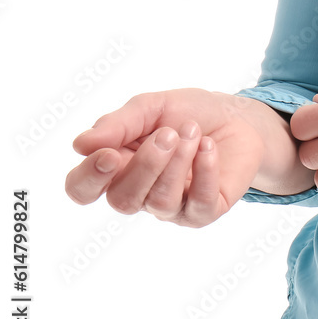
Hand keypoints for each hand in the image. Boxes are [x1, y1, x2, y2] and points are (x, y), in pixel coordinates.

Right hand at [65, 88, 266, 227]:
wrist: (237, 117)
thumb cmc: (187, 113)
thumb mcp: (150, 107)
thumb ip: (117, 124)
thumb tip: (80, 145)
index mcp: (116, 167)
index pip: (82, 189)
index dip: (90, 177)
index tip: (110, 153)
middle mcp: (139, 193)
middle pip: (122, 200)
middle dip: (146, 165)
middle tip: (168, 133)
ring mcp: (172, 207)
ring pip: (161, 201)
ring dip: (178, 162)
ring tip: (193, 132)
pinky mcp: (204, 211)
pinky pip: (198, 204)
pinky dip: (204, 171)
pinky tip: (209, 147)